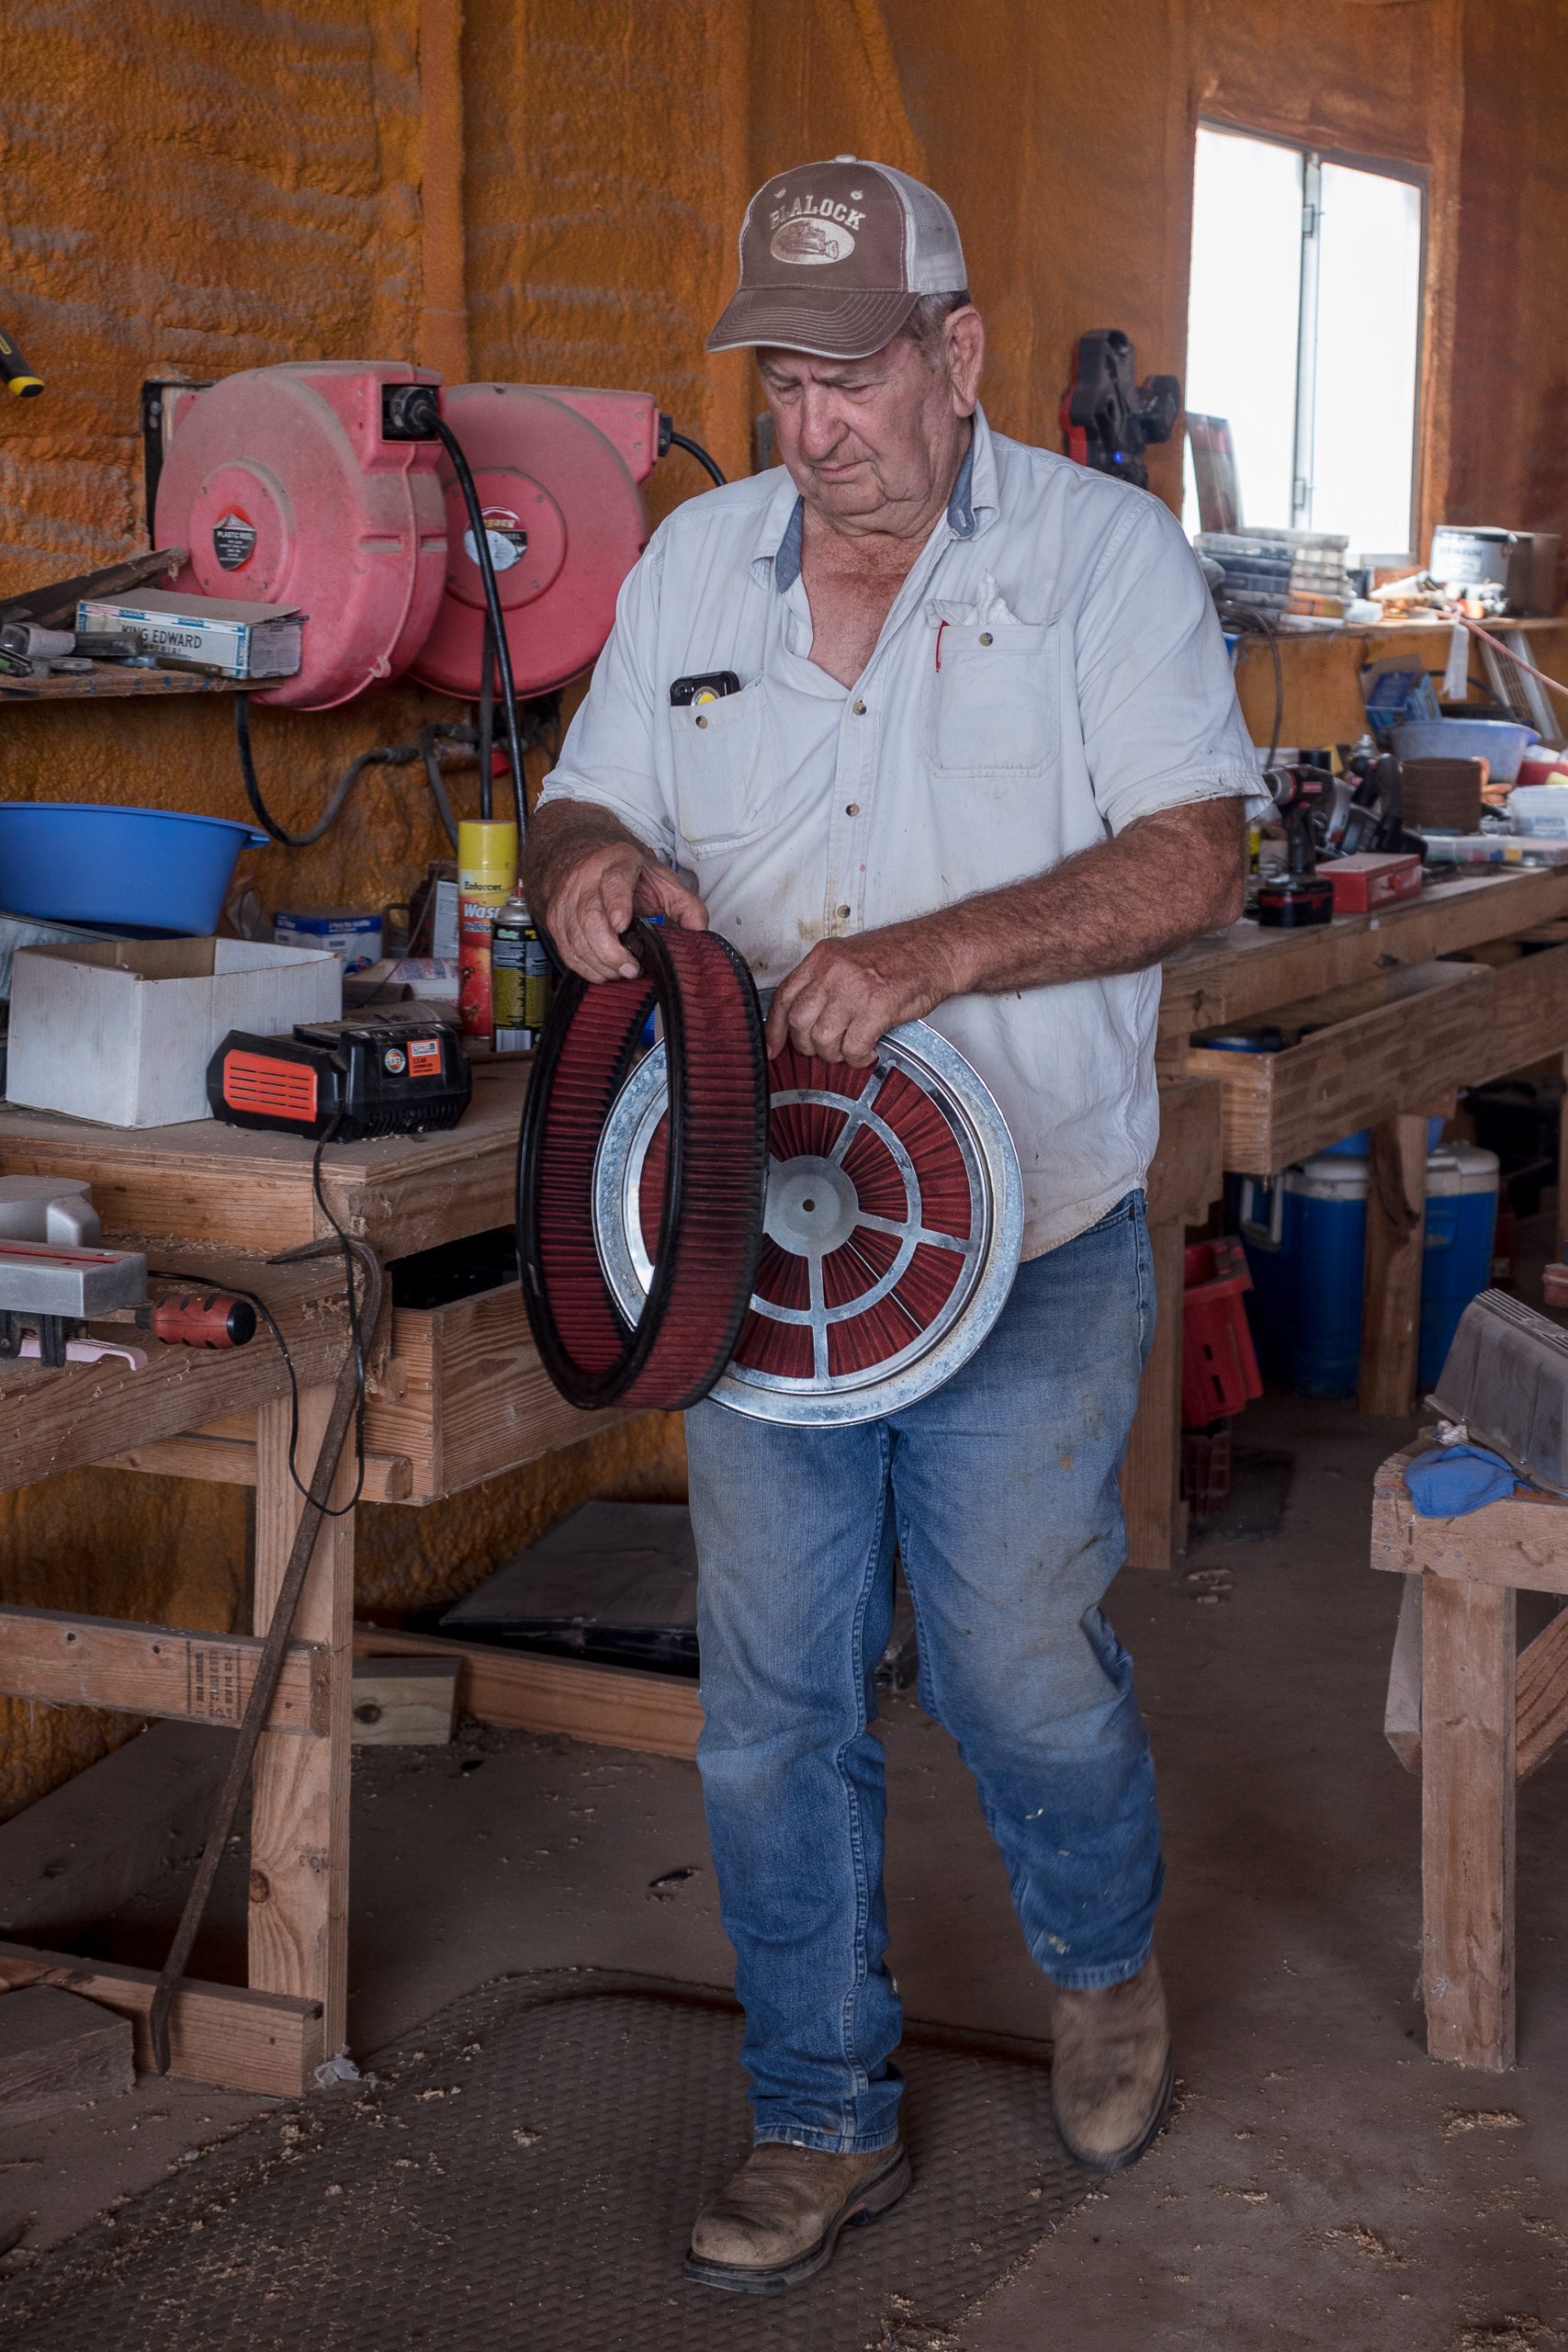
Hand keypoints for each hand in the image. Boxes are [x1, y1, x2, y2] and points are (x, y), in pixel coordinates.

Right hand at [545, 842, 707, 982]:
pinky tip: (604, 972)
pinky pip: (566, 950)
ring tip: (622, 972)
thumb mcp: (663, 881)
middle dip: (610, 949)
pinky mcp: (556, 919)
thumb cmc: (629, 875)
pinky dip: (586, 967)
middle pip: (589, 916)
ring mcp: (567, 899)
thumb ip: (686, 906)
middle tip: (631, 967)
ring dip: (599, 963)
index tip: (622, 925)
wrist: (589, 863)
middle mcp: (586, 878)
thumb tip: (699, 933)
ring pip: (575, 937)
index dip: (616, 902)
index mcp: (616, 862)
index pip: (612, 881)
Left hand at [765, 922, 963, 1066]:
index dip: (774, 1029)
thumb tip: (805, 1018)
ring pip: (824, 1039)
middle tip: (826, 1049)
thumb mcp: (849, 957)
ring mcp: (855, 989)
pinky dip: (858, 1058)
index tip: (773, 1048)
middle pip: (800, 1023)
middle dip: (809, 1046)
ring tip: (850, 1050)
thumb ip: (823, 981)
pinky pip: (854, 1047)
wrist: (939, 949)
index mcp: (823, 957)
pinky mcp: (877, 1007)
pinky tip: (867, 1053)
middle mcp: (834, 971)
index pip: (784, 997)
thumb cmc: (900, 956)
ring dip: (836, 1054)